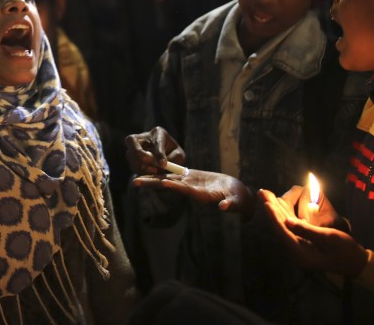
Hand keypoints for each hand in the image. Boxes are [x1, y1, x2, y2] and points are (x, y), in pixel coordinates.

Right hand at [124, 126, 185, 175]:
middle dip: (139, 153)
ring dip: (140, 165)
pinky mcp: (132, 158)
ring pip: (130, 155)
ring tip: (153, 172)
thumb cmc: (175, 155)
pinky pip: (132, 165)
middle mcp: (143, 137)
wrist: (169, 159)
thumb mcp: (178, 155)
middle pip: (131, 140)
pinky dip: (139, 171)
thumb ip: (173, 158)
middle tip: (150, 164)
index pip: (156, 140)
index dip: (159, 153)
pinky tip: (149, 174)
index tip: (163, 164)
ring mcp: (134, 147)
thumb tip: (161, 165)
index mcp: (158, 133)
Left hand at [133, 168, 256, 216]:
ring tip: (136, 176)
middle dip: (153, 184)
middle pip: (169, 187)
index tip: (164, 183)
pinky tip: (151, 166)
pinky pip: (174, 174)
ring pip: (168, 180)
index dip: (175, 188)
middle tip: (135, 182)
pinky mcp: (190, 177)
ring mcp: (189, 184)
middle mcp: (191, 191)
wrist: (237, 195)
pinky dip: (163, 170)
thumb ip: (230, 205)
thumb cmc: (239, 200)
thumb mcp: (236, 203)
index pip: (186, 191)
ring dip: (152, 177)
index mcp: (201, 196)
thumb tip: (224, 207)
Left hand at [258, 189, 367, 275]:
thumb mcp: (328, 239)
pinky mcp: (302, 241)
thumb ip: (307, 230)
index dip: (273, 217)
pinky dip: (285, 213)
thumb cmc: (345, 251)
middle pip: (280, 226)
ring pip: (283, 224)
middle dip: (271, 208)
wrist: (355, 262)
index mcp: (300, 253)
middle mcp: (295, 250)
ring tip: (266, 193)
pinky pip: (290, 225)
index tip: (266, 203)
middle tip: (262, 191)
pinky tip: (279, 203)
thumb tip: (287, 221)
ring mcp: (298, 245)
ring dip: (276, 208)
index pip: (282, 232)